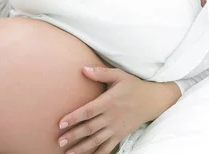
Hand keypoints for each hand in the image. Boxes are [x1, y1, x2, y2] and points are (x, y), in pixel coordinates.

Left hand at [57, 67, 180, 153]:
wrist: (154, 100)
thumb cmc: (133, 86)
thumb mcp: (119, 75)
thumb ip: (101, 73)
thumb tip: (83, 69)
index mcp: (108, 102)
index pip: (88, 111)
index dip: (74, 117)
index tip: (60, 123)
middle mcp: (111, 117)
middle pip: (90, 128)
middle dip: (74, 136)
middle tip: (59, 141)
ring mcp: (116, 128)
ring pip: (97, 140)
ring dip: (82, 148)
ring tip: (69, 153)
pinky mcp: (121, 135)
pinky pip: (109, 147)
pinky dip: (98, 153)